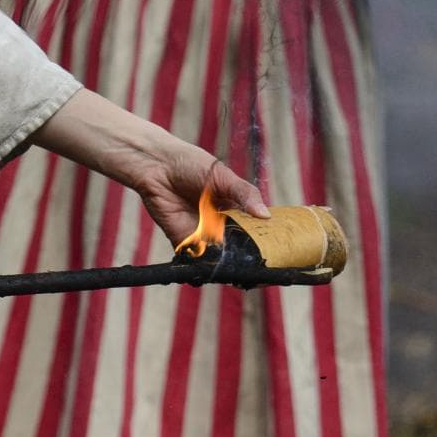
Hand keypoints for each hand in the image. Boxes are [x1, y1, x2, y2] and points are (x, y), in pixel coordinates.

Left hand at [30, 90, 268, 247]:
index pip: (254, 229)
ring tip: (242, 271)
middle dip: (249, 259)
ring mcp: (203, 235)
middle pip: (240, 248)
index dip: (265, 241)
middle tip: (262, 268)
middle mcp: (220, 225)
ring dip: (229, 265)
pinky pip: (196, 259)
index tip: (280, 252)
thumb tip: (265, 215)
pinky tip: (216, 267)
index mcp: (234, 208)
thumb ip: (244, 193)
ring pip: (220, 257)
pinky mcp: (183, 242)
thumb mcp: (223, 176)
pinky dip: (205, 266)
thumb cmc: (190, 164)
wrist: (156, 166)